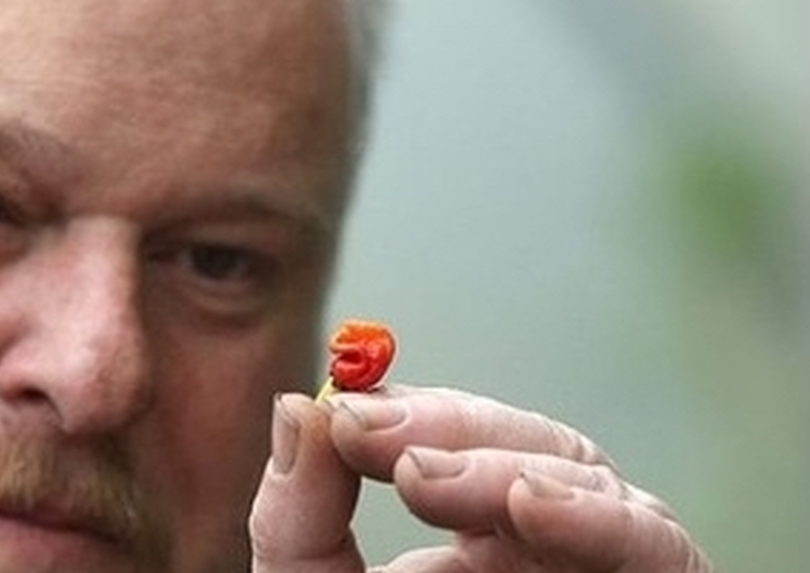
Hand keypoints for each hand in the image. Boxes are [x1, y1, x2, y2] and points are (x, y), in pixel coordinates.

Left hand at [249, 386, 713, 571]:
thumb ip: (300, 516)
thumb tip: (298, 406)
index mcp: (471, 540)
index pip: (458, 438)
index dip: (411, 411)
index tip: (346, 412)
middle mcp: (542, 548)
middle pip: (525, 443)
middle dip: (448, 429)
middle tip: (369, 434)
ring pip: (588, 478)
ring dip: (502, 465)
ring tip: (420, 479)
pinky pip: (655, 546)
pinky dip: (601, 518)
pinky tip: (528, 503)